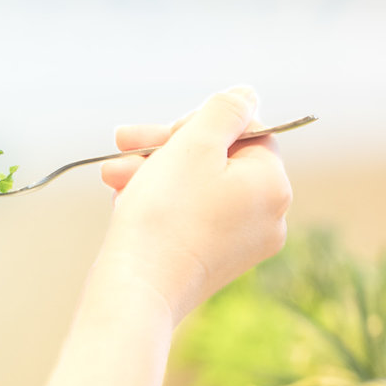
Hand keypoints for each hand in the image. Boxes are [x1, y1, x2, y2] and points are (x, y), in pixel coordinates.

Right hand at [96, 86, 292, 323]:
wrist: (137, 289)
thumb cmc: (164, 214)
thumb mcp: (195, 144)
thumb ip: (225, 110)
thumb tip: (247, 95)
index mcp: (273, 184)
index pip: (246, 130)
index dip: (199, 124)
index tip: (162, 133)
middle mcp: (268, 216)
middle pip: (218, 159)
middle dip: (165, 148)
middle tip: (123, 141)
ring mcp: (242, 244)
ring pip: (197, 187)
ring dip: (152, 172)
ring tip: (111, 174)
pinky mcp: (214, 262)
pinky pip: (190, 216)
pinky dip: (159, 202)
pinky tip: (123, 199)